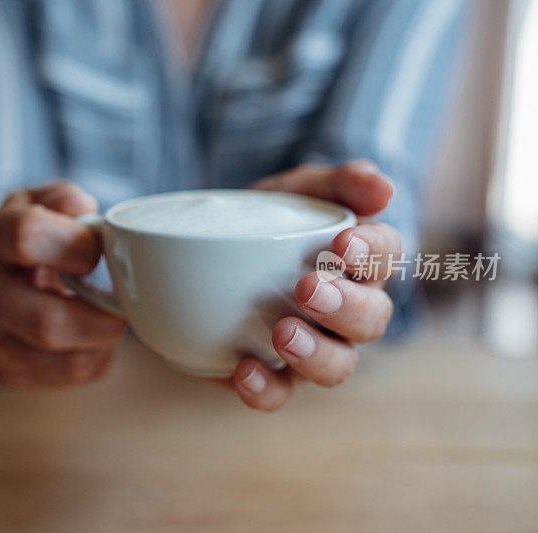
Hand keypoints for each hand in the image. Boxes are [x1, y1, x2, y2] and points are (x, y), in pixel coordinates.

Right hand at [0, 181, 126, 387]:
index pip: (26, 238)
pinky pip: (71, 376)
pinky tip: (89, 336)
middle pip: (45, 323)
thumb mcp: (42, 203)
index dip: (74, 245)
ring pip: (66, 361)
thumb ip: (63, 199)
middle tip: (120, 306)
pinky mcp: (10, 373)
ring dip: (102, 341)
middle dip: (100, 319)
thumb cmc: (27, 238)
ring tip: (104, 317)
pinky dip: (95, 357)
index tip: (94, 252)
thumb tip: (81, 209)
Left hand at [226, 160, 398, 410]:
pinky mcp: (275, 372)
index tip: (342, 246)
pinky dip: (266, 389)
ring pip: (338, 366)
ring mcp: (315, 346)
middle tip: (308, 289)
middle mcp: (348, 311)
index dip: (373, 254)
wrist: (212, 248)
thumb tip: (383, 189)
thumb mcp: (300, 188)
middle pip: (372, 321)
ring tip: (283, 333)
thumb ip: (340, 181)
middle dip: (345, 307)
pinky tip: (244, 370)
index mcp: (362, 262)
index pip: (387, 258)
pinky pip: (280, 393)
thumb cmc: (274, 216)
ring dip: (315, 354)